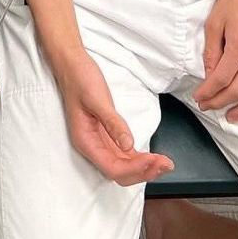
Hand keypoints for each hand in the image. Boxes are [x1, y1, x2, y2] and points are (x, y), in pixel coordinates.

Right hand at [52, 47, 172, 186]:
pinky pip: (124, 154)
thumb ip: (112, 123)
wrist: (72, 65)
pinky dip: (139, 158)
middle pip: (119, 172)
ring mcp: (99, 142)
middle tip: (165, 164)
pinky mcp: (106, 135)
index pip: (112, 167)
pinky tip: (152, 157)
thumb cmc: (80, 79)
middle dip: (143, 172)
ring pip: (123, 166)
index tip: (152, 160)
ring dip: (144, 167)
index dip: (134, 169)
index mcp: (85, 141)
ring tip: (164, 163)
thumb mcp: (97, 99)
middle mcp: (92, 146)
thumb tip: (128, 145)